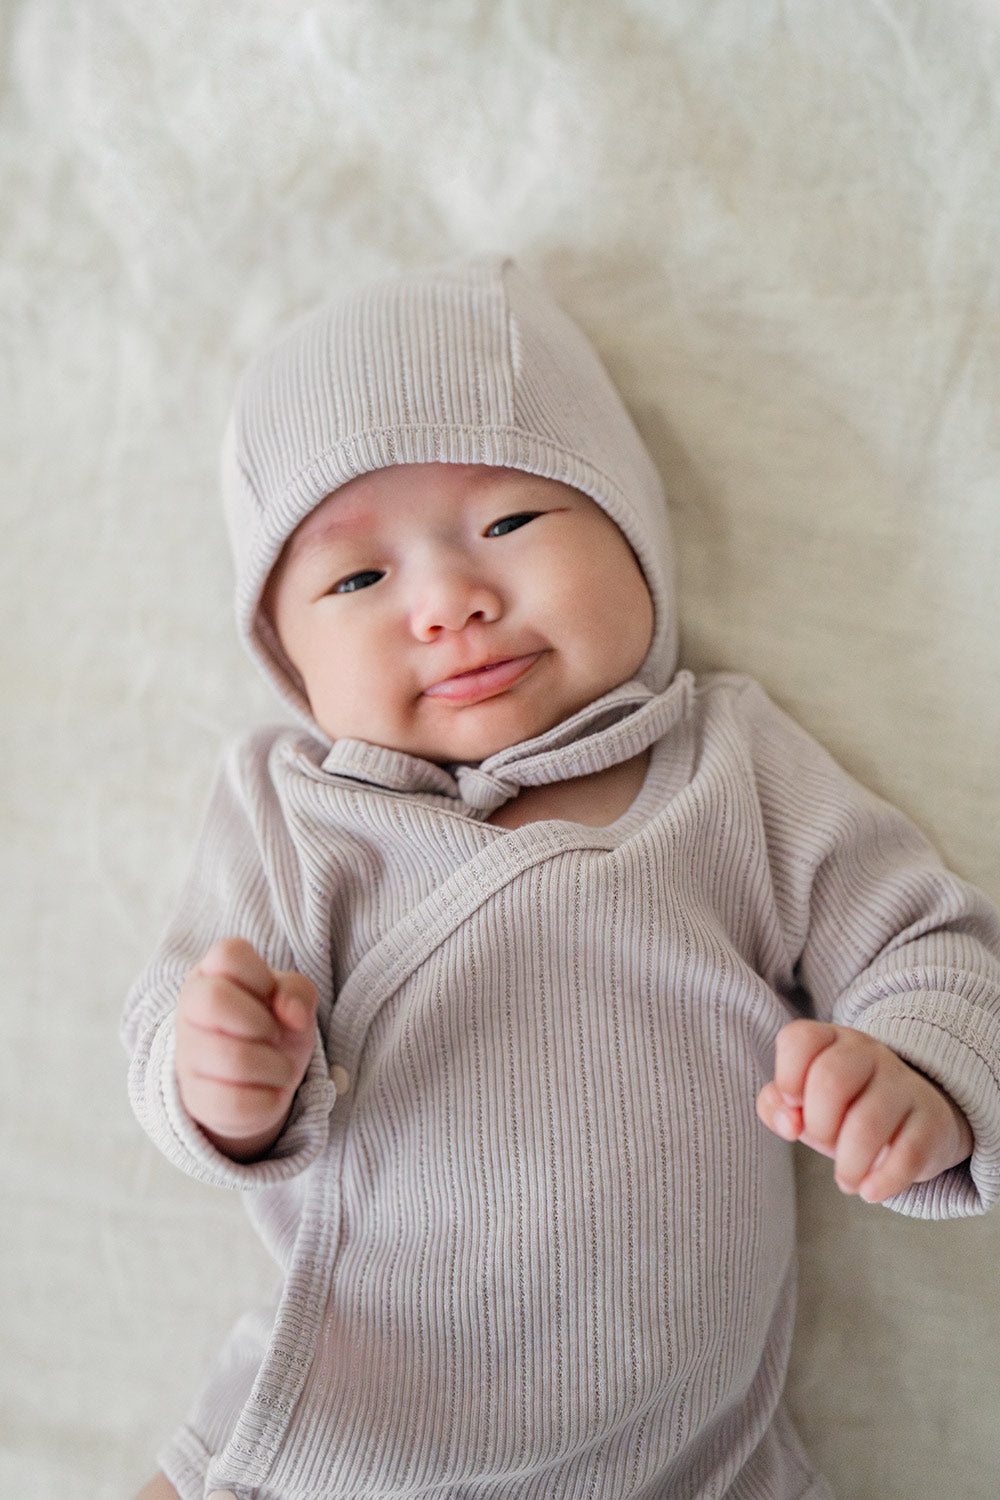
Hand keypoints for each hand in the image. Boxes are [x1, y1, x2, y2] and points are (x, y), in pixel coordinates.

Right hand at [175, 937, 317, 1161]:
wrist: (257, 1081)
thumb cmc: (272, 1026)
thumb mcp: (292, 1000)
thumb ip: (297, 992)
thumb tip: (292, 1014)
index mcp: (211, 974)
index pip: (228, 954)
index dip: (260, 975)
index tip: (269, 995)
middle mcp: (189, 1011)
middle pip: (214, 999)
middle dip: (260, 1021)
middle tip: (272, 1033)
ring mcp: (187, 1057)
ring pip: (234, 1059)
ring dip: (276, 1066)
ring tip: (279, 1067)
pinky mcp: (195, 1100)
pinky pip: (236, 1103)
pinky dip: (269, 1099)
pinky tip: (267, 1092)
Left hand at [756, 1020, 972, 1202]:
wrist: (913, 1122)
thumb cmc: (844, 1111)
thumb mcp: (804, 1103)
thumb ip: (776, 1106)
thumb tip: (788, 1123)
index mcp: (831, 1041)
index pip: (801, 1039)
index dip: (787, 1076)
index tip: (793, 1105)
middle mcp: (869, 1053)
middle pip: (832, 1079)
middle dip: (818, 1125)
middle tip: (824, 1143)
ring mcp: (904, 1084)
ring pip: (868, 1123)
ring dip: (848, 1164)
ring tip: (847, 1179)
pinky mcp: (933, 1121)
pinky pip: (908, 1153)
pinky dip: (883, 1180)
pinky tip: (870, 1192)